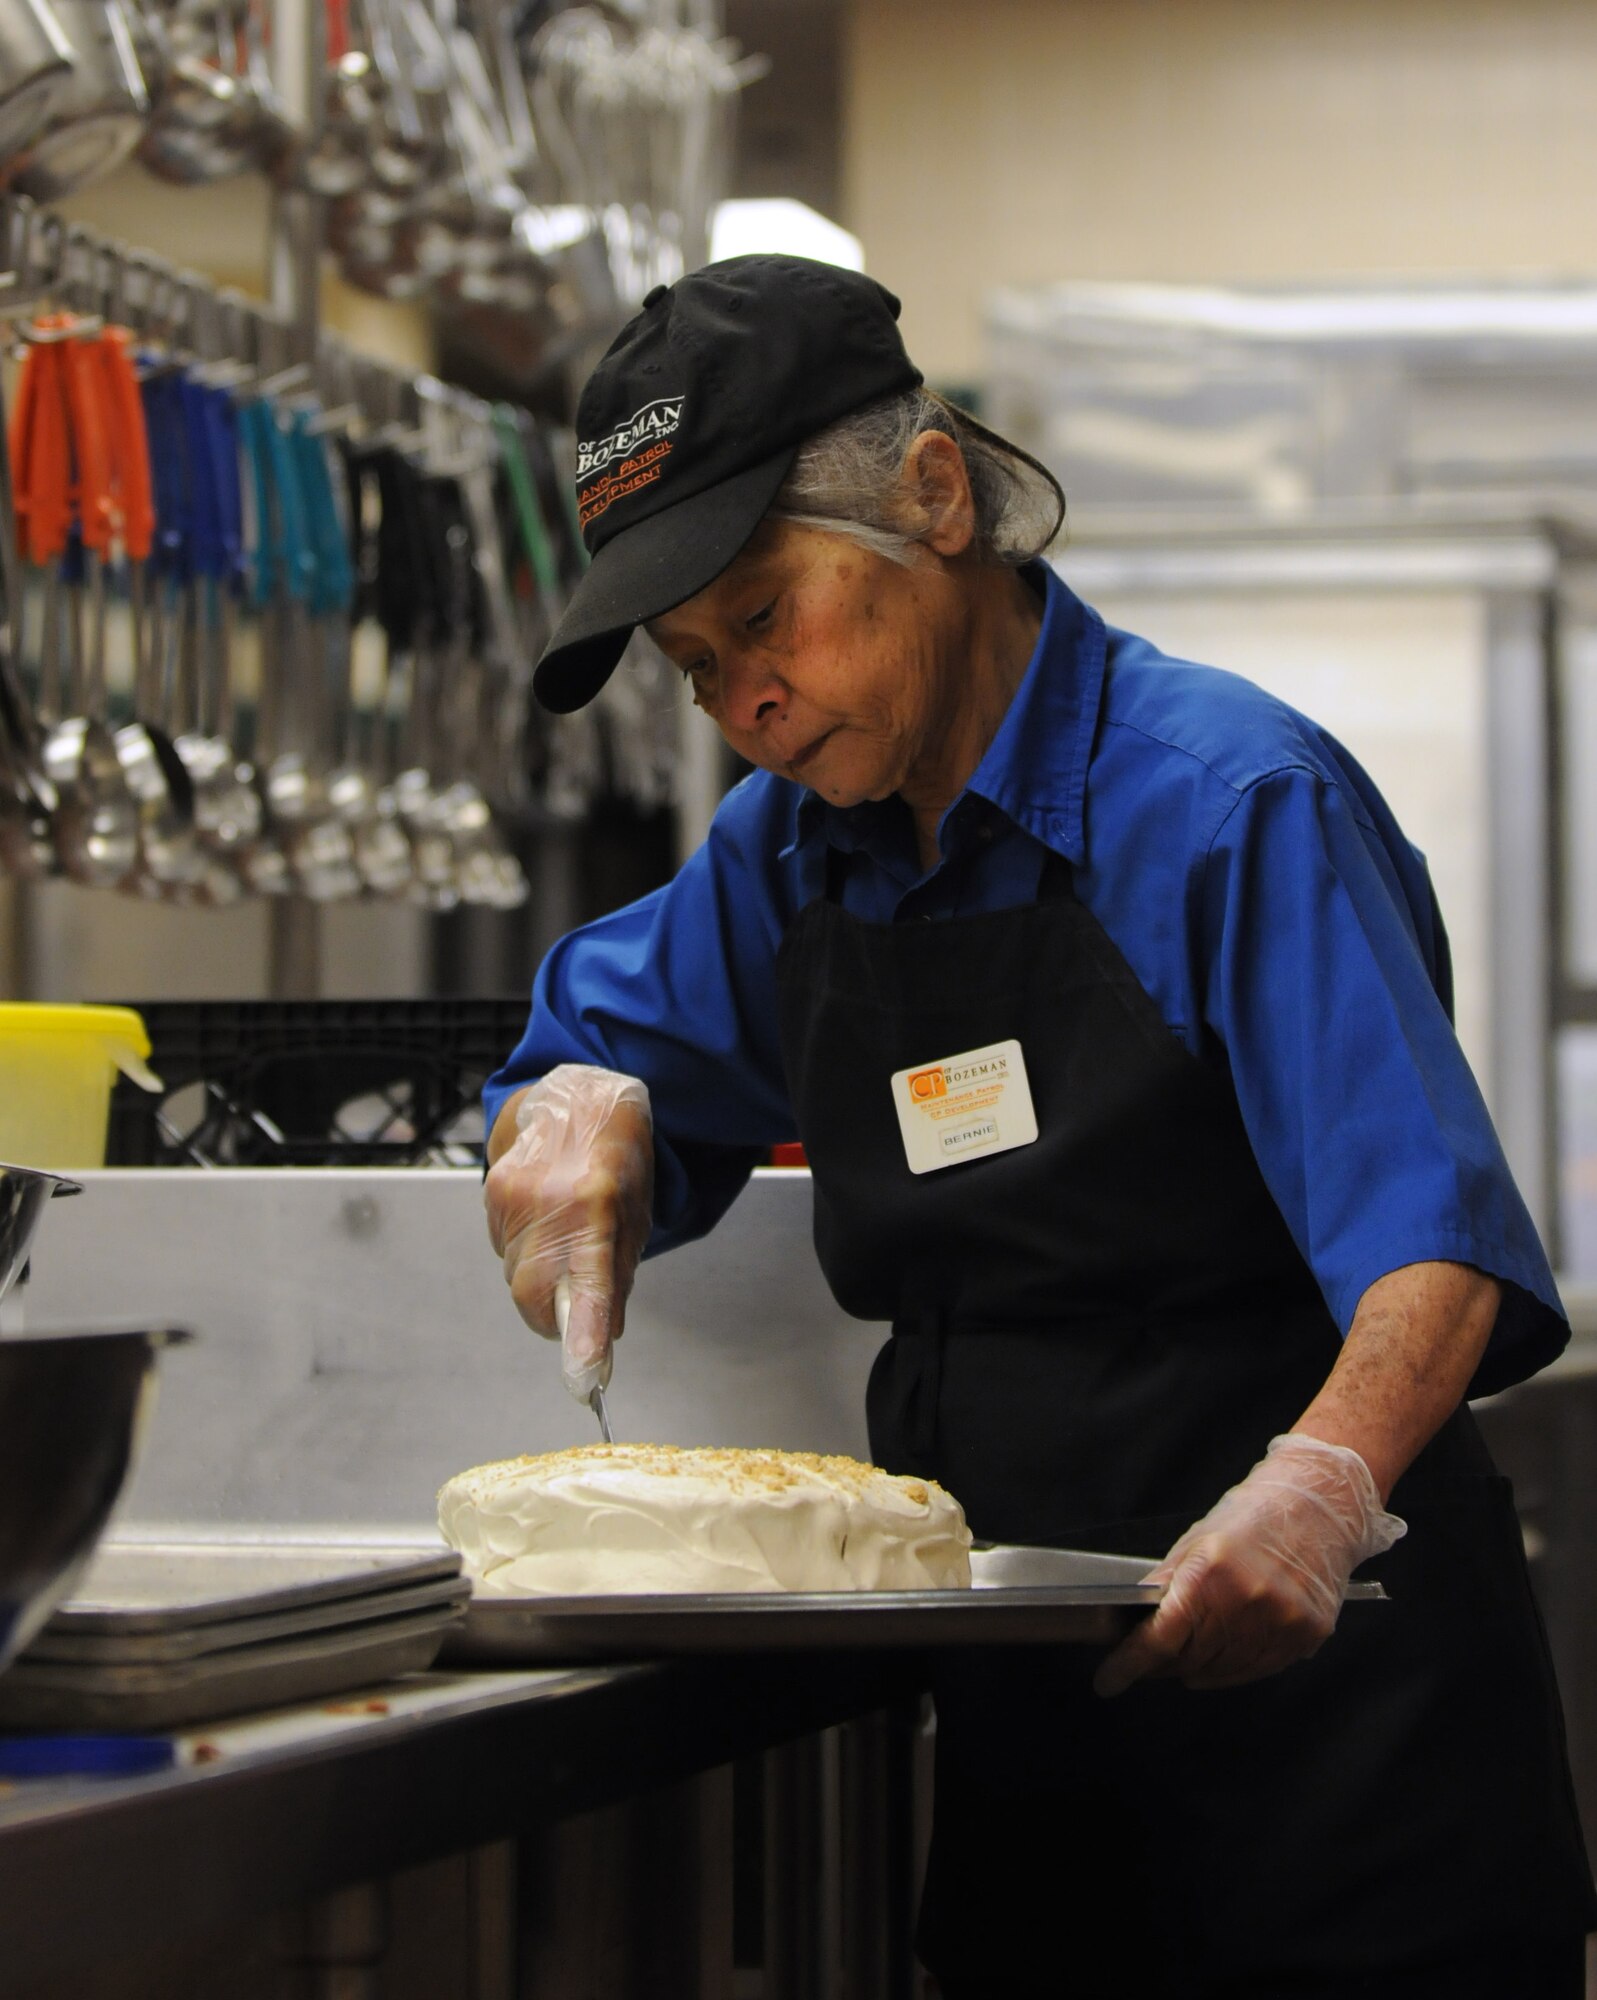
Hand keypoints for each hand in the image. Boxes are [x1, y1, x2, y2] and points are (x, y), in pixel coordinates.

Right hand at [483, 1065, 653, 1403]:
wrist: (577, 1091)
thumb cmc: (618, 1154)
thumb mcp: (635, 1213)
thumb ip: (616, 1276)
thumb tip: (604, 1339)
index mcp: (597, 1207)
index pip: (588, 1283)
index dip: (585, 1334)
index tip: (586, 1378)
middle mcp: (549, 1204)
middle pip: (533, 1297)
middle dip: (553, 1317)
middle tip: (577, 1310)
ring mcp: (512, 1197)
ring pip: (515, 1276)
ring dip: (541, 1276)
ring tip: (567, 1233)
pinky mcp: (491, 1192)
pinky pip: (503, 1248)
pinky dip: (524, 1249)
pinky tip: (545, 1217)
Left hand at [1094, 1434, 1405, 1696]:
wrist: (1317, 1506)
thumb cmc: (1252, 1517)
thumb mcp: (1196, 1542)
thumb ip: (1165, 1585)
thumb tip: (1134, 1623)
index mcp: (1209, 1574)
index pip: (1159, 1638)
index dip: (1129, 1664)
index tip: (1108, 1680)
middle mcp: (1245, 1602)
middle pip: (1188, 1659)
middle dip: (1161, 1664)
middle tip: (1150, 1660)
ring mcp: (1279, 1622)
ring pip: (1222, 1671)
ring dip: (1198, 1669)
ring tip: (1189, 1655)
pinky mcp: (1306, 1635)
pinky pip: (1258, 1669)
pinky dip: (1233, 1669)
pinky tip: (1224, 1654)